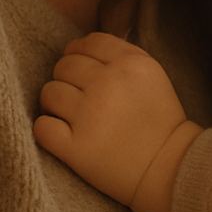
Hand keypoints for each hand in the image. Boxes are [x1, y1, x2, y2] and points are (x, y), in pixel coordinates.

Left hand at [33, 32, 200, 211]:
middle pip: (64, 65)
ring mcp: (90, 116)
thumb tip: (79, 47)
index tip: (80, 69)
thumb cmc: (160, 120)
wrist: (169, 168)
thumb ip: (121, 54)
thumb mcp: (151, 74)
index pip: (87, 43)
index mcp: (129, 63)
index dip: (78, 53)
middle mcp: (108, 84)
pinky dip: (47, 129)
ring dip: (55, 104)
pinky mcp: (76, 148)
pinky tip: (61, 133)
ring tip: (71, 115)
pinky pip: (42, 127)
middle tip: (78, 97)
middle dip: (67, 79)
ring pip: (48, 93)